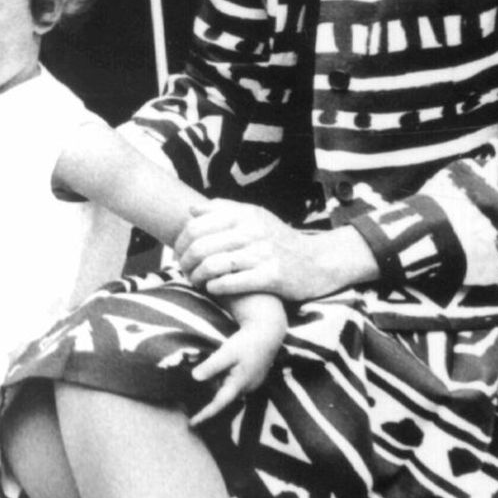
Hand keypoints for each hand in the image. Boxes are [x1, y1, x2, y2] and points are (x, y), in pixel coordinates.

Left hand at [176, 200, 373, 303]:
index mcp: (246, 214)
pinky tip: (212, 288)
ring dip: (198, 276)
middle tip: (183, 270)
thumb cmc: (279, 240)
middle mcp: (253, 231)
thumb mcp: (256, 216)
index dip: (182, 241)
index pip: (197, 224)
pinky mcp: (271, 276)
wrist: (318, 261)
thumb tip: (191, 209)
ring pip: (214, 264)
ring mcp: (263, 253)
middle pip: (202, 245)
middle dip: (186, 261)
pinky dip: (216, 286)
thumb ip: (224, 210)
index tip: (178, 252)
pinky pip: (232, 282)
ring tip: (195, 281)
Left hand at [189, 293, 287, 438]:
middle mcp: (245, 389)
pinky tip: (213, 377)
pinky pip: (232, 385)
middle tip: (188, 407)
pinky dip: (221, 384)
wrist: (269, 334)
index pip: (218, 405)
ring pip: (227, 392)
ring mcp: (249, 385)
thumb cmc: (248, 342)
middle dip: (207, 404)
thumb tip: (195, 377)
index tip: (191, 424)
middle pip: (222, 399)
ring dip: (214, 392)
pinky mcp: (250, 379)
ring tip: (197, 391)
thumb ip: (212, 365)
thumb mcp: (228, 352)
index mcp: (239, 385)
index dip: (204, 415)